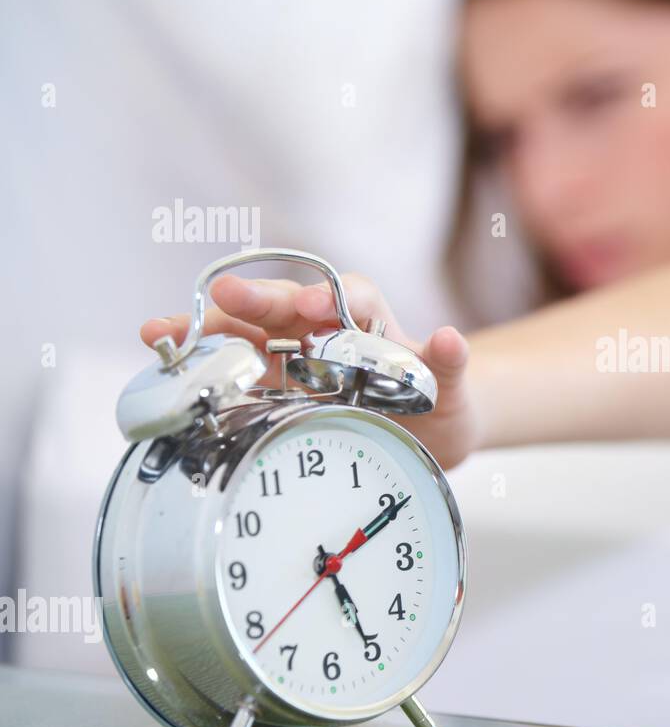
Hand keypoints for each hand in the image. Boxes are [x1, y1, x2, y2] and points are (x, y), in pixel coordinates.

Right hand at [140, 272, 482, 468]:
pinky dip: (200, 369)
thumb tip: (450, 338)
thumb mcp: (452, 388)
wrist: (430, 432)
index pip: (349, 296)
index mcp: (370, 319)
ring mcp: (294, 359)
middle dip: (255, 299)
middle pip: (286, 307)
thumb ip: (451, 366)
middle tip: (223, 295)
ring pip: (247, 335)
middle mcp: (324, 330)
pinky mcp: (273, 391)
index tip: (312, 307)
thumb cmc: (441, 400)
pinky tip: (163, 366)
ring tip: (159, 330)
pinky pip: (234, 374)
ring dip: (207, 331)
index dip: (329, 298)